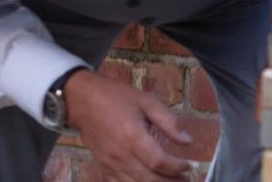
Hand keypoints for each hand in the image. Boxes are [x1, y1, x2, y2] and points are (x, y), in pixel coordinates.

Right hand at [63, 69, 191, 180]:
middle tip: (185, 180)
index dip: (176, 168)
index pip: (158, 162)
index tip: (187, 165)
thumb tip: (187, 141)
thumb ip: (169, 122)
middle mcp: (120, 154)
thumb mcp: (147, 101)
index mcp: (133, 136)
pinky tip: (150, 181)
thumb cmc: (117, 98)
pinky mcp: (103, 167)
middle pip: (148, 179)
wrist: (83, 101)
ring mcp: (110, 164)